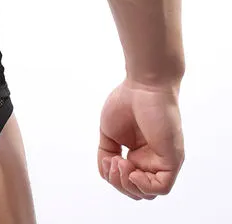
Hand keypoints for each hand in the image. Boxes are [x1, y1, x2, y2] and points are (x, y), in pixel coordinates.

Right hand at [98, 77, 184, 199]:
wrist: (143, 85)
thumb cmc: (127, 101)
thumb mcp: (109, 132)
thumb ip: (106, 154)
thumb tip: (107, 171)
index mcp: (138, 154)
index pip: (126, 180)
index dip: (113, 177)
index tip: (107, 158)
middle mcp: (151, 160)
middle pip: (136, 191)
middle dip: (119, 183)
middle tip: (112, 162)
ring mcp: (162, 161)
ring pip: (148, 192)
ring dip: (128, 184)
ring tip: (120, 163)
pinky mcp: (172, 159)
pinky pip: (162, 187)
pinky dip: (144, 186)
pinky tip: (132, 171)